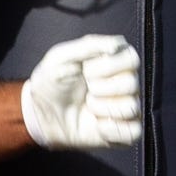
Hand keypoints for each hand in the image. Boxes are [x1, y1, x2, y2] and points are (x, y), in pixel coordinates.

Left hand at [20, 32, 141, 150]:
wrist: (42, 115)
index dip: (107, 66)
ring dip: (102, 108)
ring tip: (89, 106)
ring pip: (131, 107)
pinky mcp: (123, 130)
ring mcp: (126, 107)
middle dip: (101, 88)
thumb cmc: (51, 83)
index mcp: (115, 60)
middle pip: (131, 83)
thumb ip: (90, 45)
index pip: (131, 58)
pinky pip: (133, 131)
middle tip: (87, 90)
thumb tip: (117, 44)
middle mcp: (125, 82)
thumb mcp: (61, 57)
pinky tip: (97, 125)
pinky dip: (112, 130)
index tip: (86, 70)